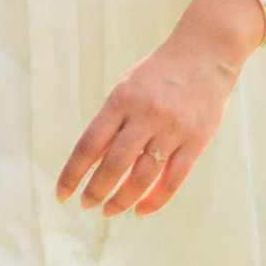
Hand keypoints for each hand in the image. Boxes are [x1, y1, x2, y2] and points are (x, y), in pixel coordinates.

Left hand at [55, 9, 253, 217]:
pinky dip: (154, 200)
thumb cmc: (156, 76)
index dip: (72, 173)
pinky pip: (172, 180)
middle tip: (85, 206)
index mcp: (121, 100)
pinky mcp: (196, 141)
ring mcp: (172, 129)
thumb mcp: (125, 90)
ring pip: (142, 177)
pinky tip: (139, 211)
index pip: (88, 144)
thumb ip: (109, 124)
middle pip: (113, 165)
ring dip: (121, 200)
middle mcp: (145, 115)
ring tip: (108, 211)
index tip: (61, 194)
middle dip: (95, 191)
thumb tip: (88, 164)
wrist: (205, 54)